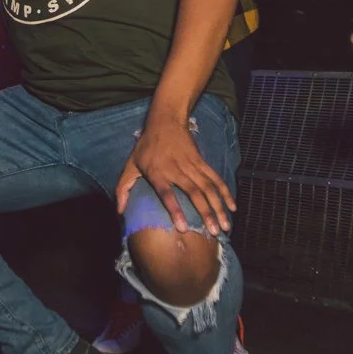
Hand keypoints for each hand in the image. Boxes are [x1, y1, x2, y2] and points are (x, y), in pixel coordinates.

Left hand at [116, 112, 235, 236]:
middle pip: (194, 193)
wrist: (166, 121)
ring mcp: (192, 165)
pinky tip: (233, 206)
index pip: (167, 194)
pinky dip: (225, 192)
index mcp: (157, 173)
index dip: (175, 210)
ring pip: (208, 188)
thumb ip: (123, 188)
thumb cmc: (146, 147)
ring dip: (219, 207)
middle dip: (206, 213)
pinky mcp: (202, 162)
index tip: (183, 228)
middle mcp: (176, 170)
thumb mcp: (130, 165)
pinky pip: (216, 178)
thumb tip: (119, 211)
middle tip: (214, 232)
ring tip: (226, 225)